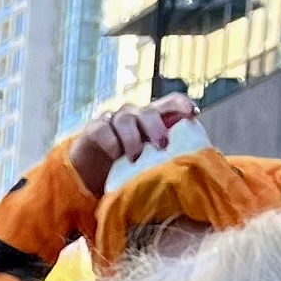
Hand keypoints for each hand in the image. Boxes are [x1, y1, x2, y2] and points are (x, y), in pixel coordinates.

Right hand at [67, 91, 196, 197]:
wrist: (86, 177)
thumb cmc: (123, 172)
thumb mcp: (146, 165)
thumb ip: (163, 160)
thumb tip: (191, 173)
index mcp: (150, 120)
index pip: (169, 103)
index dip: (181, 104)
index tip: (193, 114)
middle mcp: (132, 116)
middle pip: (147, 112)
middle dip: (156, 127)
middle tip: (162, 146)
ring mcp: (111, 121)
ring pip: (125, 119)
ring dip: (133, 138)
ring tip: (134, 158)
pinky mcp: (93, 131)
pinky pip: (102, 129)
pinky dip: (110, 141)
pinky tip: (114, 155)